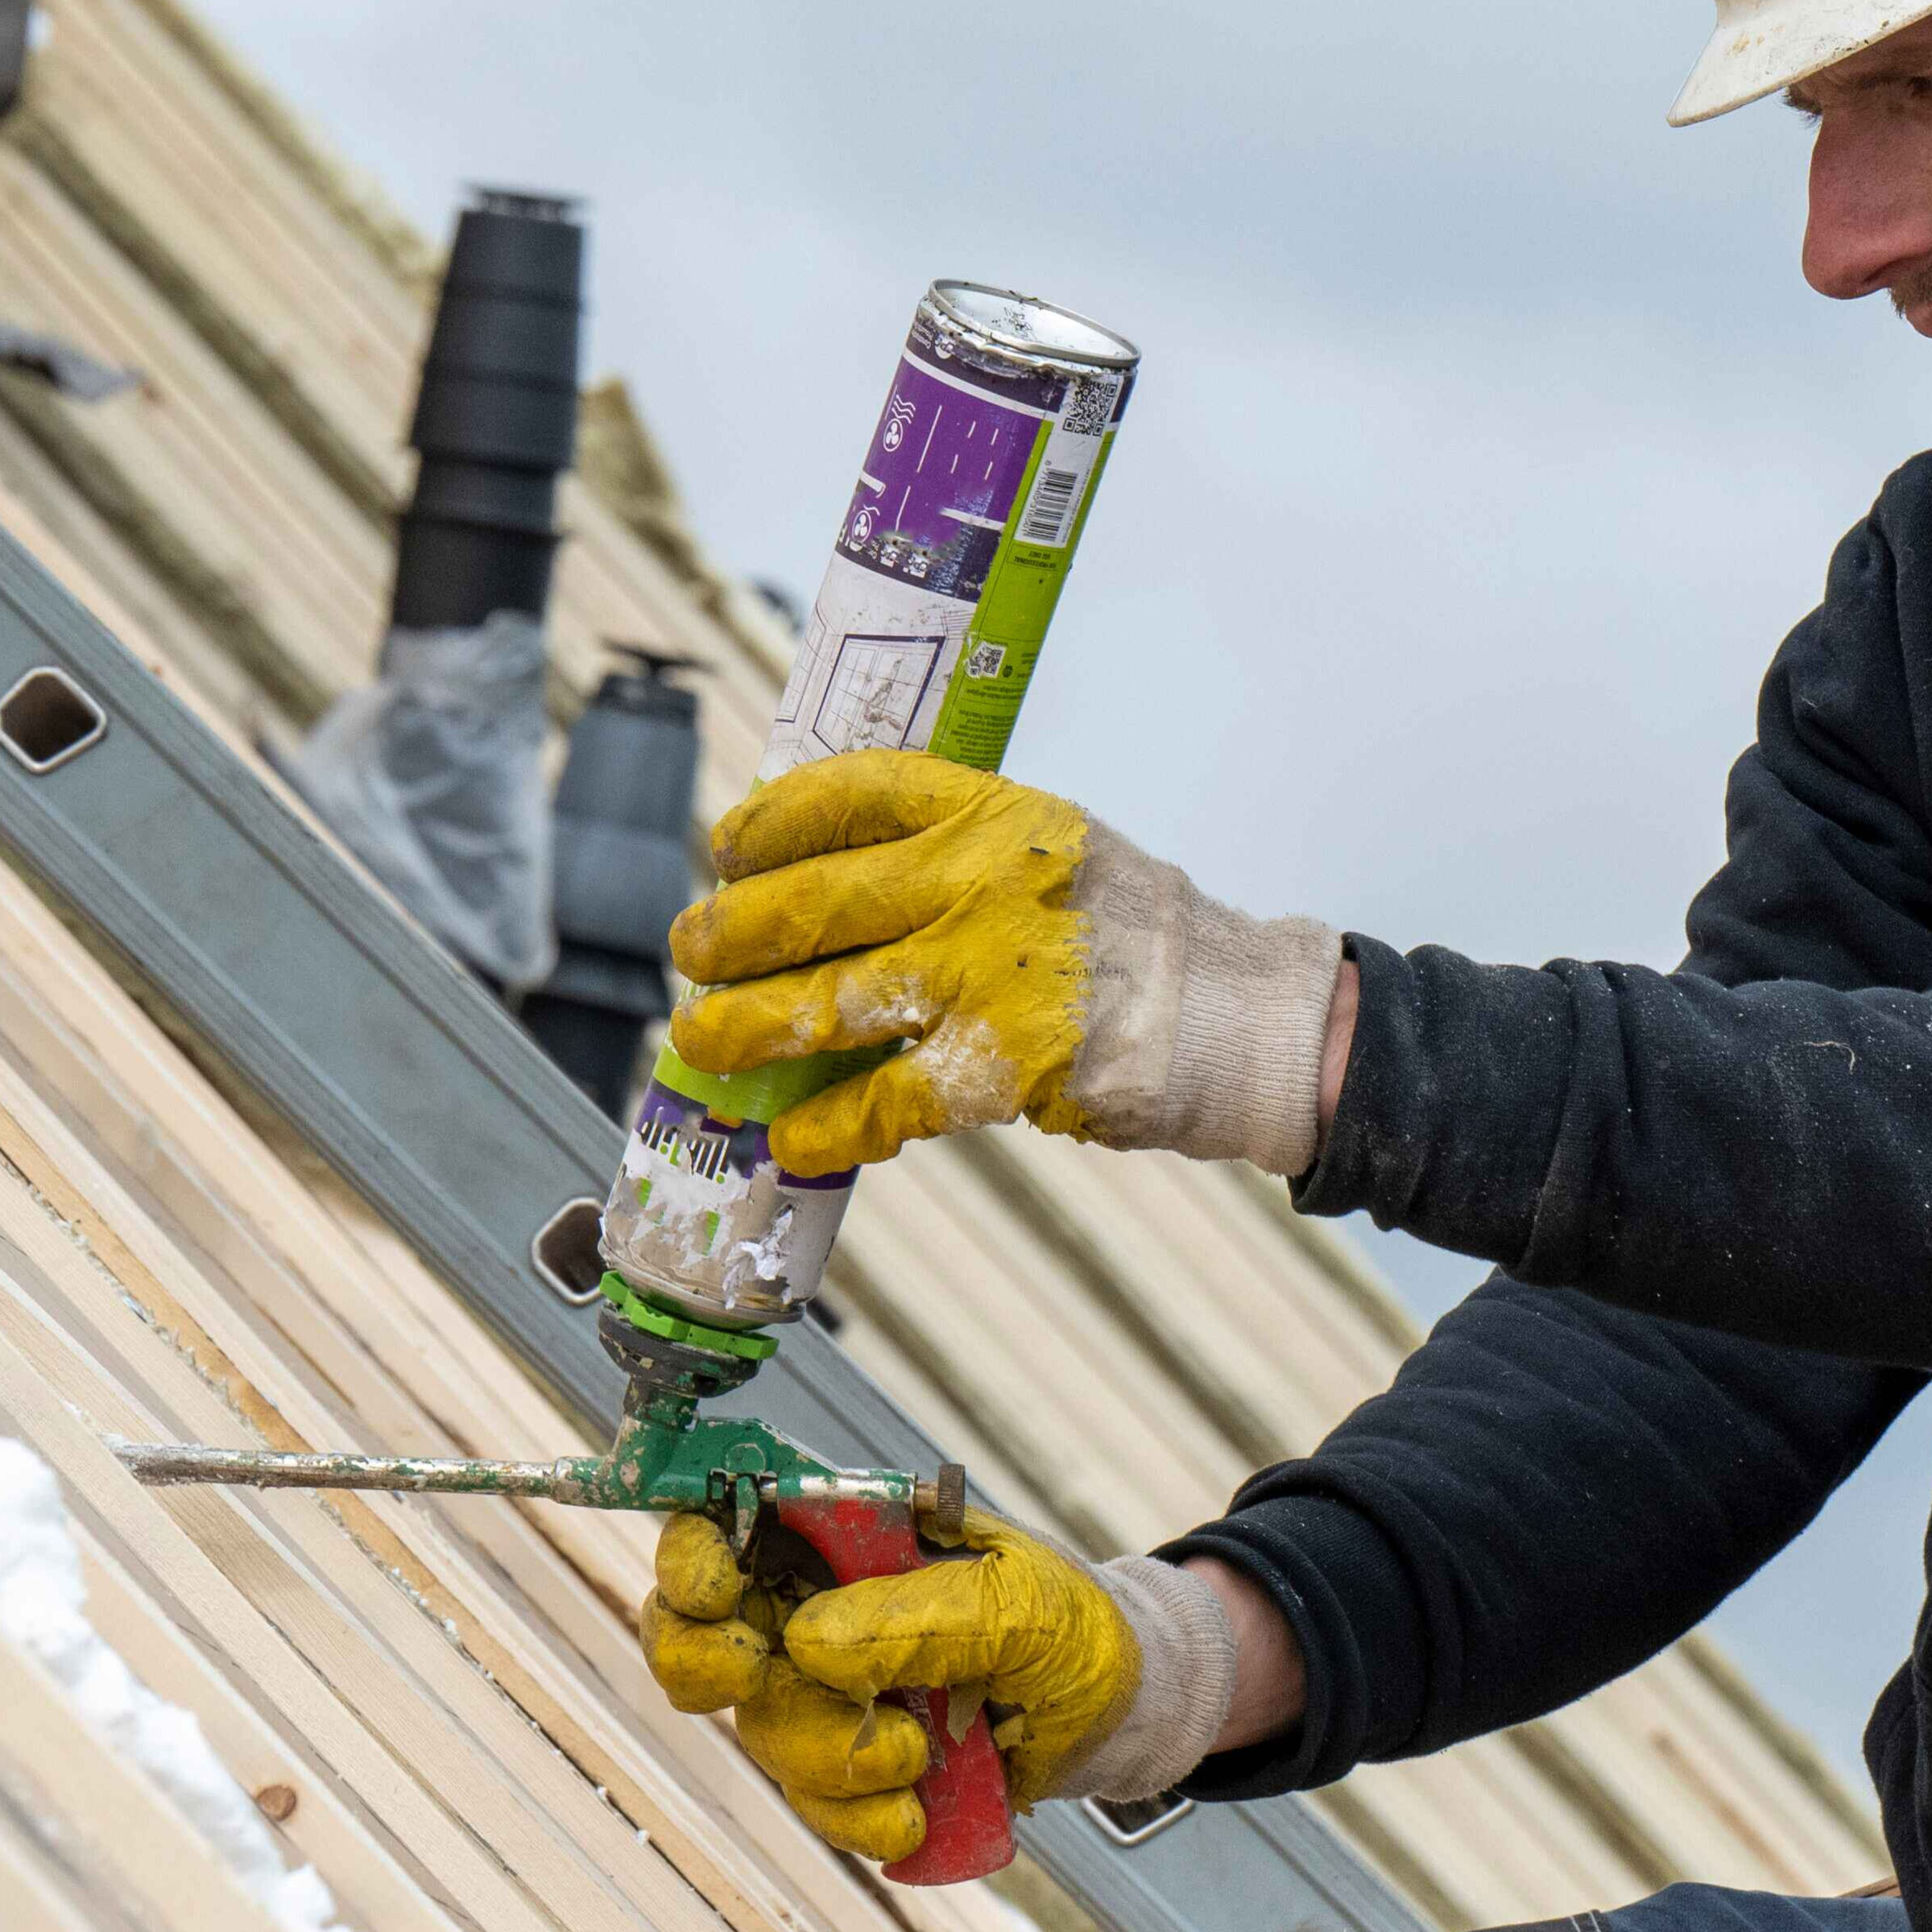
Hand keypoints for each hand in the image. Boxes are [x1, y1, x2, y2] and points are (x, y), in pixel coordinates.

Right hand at [643, 1509, 1143, 1864]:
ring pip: (763, 1731)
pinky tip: (918, 1810)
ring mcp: (828, 1697)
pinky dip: (862, 1818)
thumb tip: (808, 1643)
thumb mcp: (1016, 1600)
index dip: (690, 1553)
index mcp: (843, 1541)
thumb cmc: (1068, 1624)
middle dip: (704, 1662)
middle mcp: (815, 1614)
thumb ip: (917, 1615)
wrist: (1120, 1711)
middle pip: (698, 1637)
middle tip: (747, 1674)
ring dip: (832, 1755)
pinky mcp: (852, 1772)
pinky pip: (816, 1806)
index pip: (727, 1528)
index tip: (711, 1588)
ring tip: (918, 1754)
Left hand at [667, 753, 1337, 1179]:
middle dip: (728, 933)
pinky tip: (791, 1137)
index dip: (770, 821)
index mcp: (993, 815)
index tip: (728, 847)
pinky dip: (825, 1125)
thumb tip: (831, 875)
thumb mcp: (1055, 850)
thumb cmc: (1139, 936)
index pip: (850, 794)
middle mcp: (979, 883)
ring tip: (703, 1040)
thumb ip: (958, 854)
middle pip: (810, 901)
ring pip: (823, 1002)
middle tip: (693, 951)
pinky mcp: (996, 1067)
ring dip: (745, 1027)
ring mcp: (983, 977)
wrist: (1239, 1017)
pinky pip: (878, 1100)